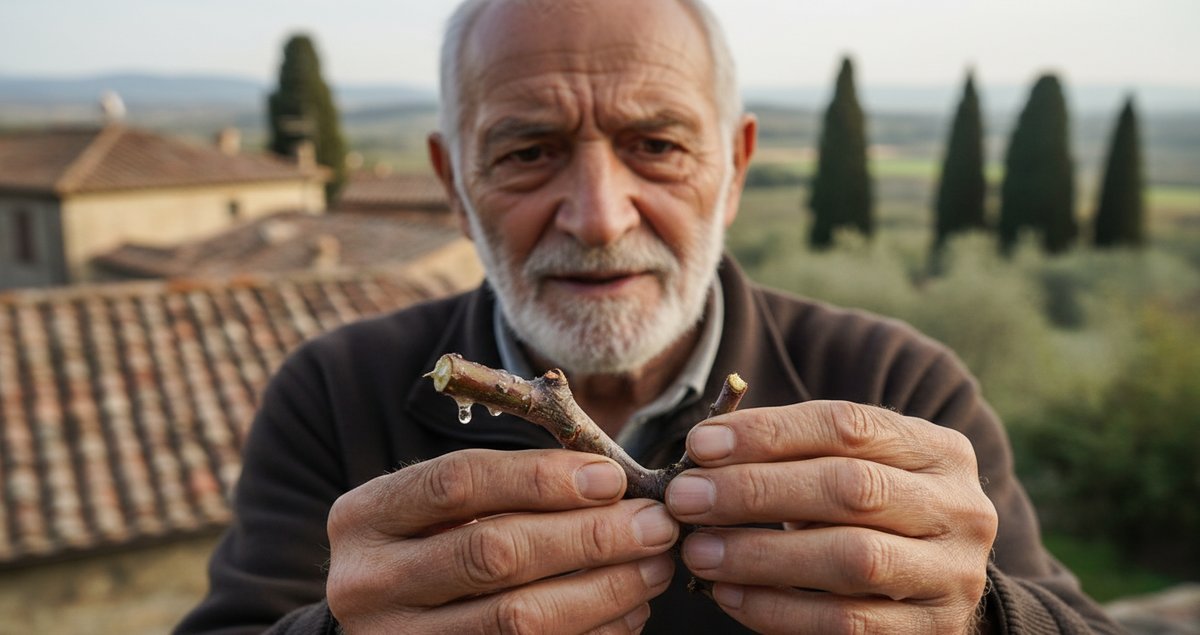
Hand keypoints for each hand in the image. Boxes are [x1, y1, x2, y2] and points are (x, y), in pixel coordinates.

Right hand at [326, 448, 678, 632]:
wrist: (383, 626)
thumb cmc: (429, 548)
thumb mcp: (439, 510)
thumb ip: (507, 487)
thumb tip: (610, 482)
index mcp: (365, 518)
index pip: (458, 483)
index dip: (540, 477)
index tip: (610, 477)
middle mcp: (367, 584)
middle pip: (493, 553)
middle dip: (588, 536)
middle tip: (654, 524)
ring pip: (516, 618)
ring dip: (602, 589)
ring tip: (653, 566)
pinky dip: (590, 632)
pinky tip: (627, 612)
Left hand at [665, 401, 997, 633]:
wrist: (936, 587)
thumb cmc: (871, 513)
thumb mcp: (852, 468)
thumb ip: (795, 455)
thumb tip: (705, 451)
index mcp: (938, 450)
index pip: (848, 425)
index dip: (769, 432)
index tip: (701, 443)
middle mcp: (959, 507)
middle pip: (851, 488)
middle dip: (756, 491)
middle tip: (685, 498)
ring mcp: (952, 574)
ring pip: (852, 558)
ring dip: (761, 553)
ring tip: (698, 550)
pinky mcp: (933, 631)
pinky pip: (847, 622)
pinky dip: (779, 608)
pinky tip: (729, 594)